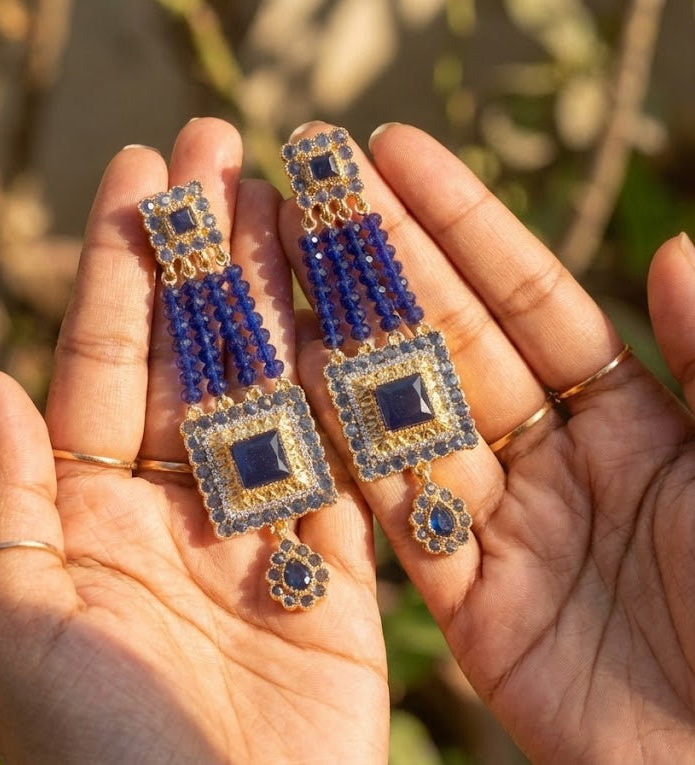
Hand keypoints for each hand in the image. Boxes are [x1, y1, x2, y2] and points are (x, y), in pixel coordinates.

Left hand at [0, 119, 387, 764]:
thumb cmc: (102, 757)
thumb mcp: (21, 622)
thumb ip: (15, 494)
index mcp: (89, 511)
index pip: (103, 359)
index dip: (122, 263)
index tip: (142, 170)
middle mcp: (176, 505)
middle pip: (194, 354)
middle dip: (206, 253)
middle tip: (224, 152)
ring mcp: (260, 528)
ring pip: (273, 388)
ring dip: (278, 298)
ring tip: (288, 203)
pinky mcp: (334, 563)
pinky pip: (342, 458)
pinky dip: (346, 388)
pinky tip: (349, 310)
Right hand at [279, 122, 694, 761]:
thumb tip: (671, 250)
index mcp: (634, 418)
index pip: (529, 297)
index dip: (461, 224)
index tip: (393, 155)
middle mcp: (557, 460)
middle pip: (451, 343)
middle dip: (384, 261)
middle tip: (313, 184)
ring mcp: (506, 530)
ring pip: (409, 420)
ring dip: (346, 344)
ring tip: (280, 264)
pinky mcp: (470, 608)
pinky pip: (398, 517)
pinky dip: (350, 459)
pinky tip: (295, 388)